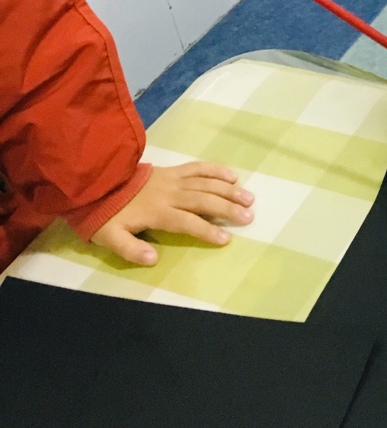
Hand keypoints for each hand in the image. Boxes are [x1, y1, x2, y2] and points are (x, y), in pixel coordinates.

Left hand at [91, 162, 252, 266]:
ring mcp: (173, 179)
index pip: (187, 222)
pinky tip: (232, 175)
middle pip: (204, 200)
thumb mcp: (111, 237)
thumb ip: (131, 249)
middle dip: (228, 208)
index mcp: (158, 211)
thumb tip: (153, 259)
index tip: (226, 239)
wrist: (97, 182)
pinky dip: (216, 170)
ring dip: (228, 190)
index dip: (207, 230)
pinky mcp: (173, 170)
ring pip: (206, 183)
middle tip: (249, 216)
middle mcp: (170, 193)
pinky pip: (198, 167)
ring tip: (249, 198)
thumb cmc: (107, 214)